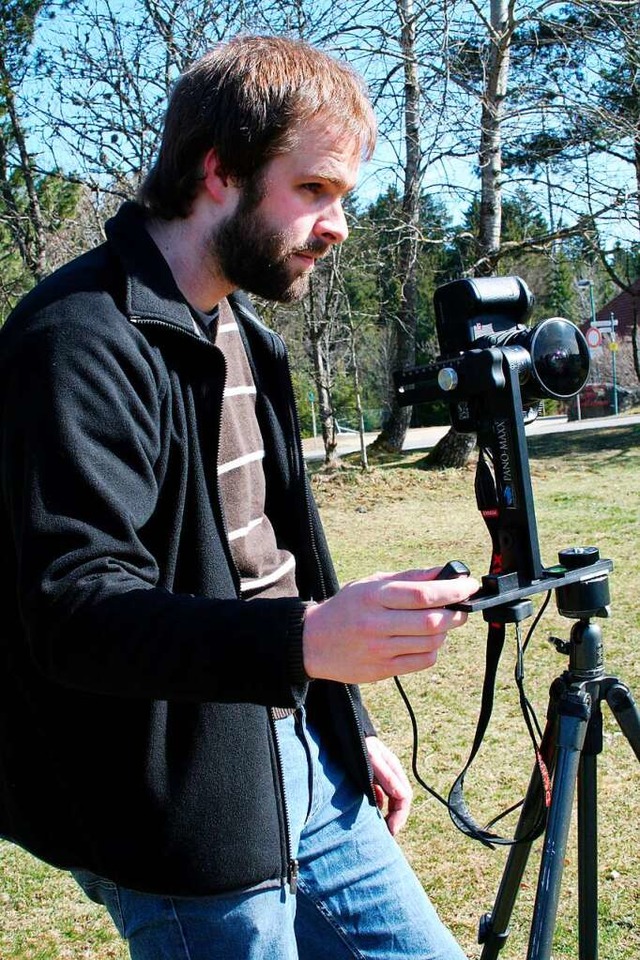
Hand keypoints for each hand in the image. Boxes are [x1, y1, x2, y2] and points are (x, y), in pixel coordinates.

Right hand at [302, 566, 478, 683]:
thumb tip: (445, 573)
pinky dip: (433, 649)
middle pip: (432, 621)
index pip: (422, 594)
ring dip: (445, 631)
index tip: (469, 586)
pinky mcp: (382, 670)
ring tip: (439, 622)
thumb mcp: (372, 583)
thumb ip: (409, 578)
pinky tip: (424, 640)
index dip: (453, 591)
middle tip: (461, 607)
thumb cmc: (348, 607)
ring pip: (431, 642)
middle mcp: (376, 623)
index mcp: (374, 596)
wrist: (313, 641)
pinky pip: (422, 661)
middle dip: (456, 613)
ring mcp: (379, 650)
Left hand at [366, 735, 412, 835]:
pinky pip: (380, 795)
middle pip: (400, 800)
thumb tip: (400, 795)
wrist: (346, 731)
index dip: (400, 815)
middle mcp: (390, 773)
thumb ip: (386, 776)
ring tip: (381, 825)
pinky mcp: (371, 777)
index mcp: (394, 769)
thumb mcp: (371, 759)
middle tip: (387, 832)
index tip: (391, 829)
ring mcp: (381, 775)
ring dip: (388, 813)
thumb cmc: (358, 744)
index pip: (404, 797)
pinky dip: (379, 804)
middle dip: (396, 817)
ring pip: (391, 799)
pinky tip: (372, 808)